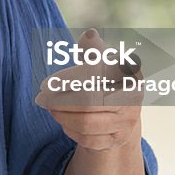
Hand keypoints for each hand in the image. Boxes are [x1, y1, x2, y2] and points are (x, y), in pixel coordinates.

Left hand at [35, 29, 142, 152]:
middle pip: (89, 101)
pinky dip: (70, 129)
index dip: (68, 79)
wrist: (122, 113)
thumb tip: (90, 35)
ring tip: (49, 107)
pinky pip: (87, 139)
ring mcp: (127, 121)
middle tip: (40, 98)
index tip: (44, 83)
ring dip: (62, 115)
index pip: (95, 75)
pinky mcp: (116, 140)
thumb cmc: (105, 79)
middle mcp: (133, 98)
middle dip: (60, 100)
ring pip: (87, 122)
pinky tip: (63, 119)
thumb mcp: (101, 59)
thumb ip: (92, 48)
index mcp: (130, 72)